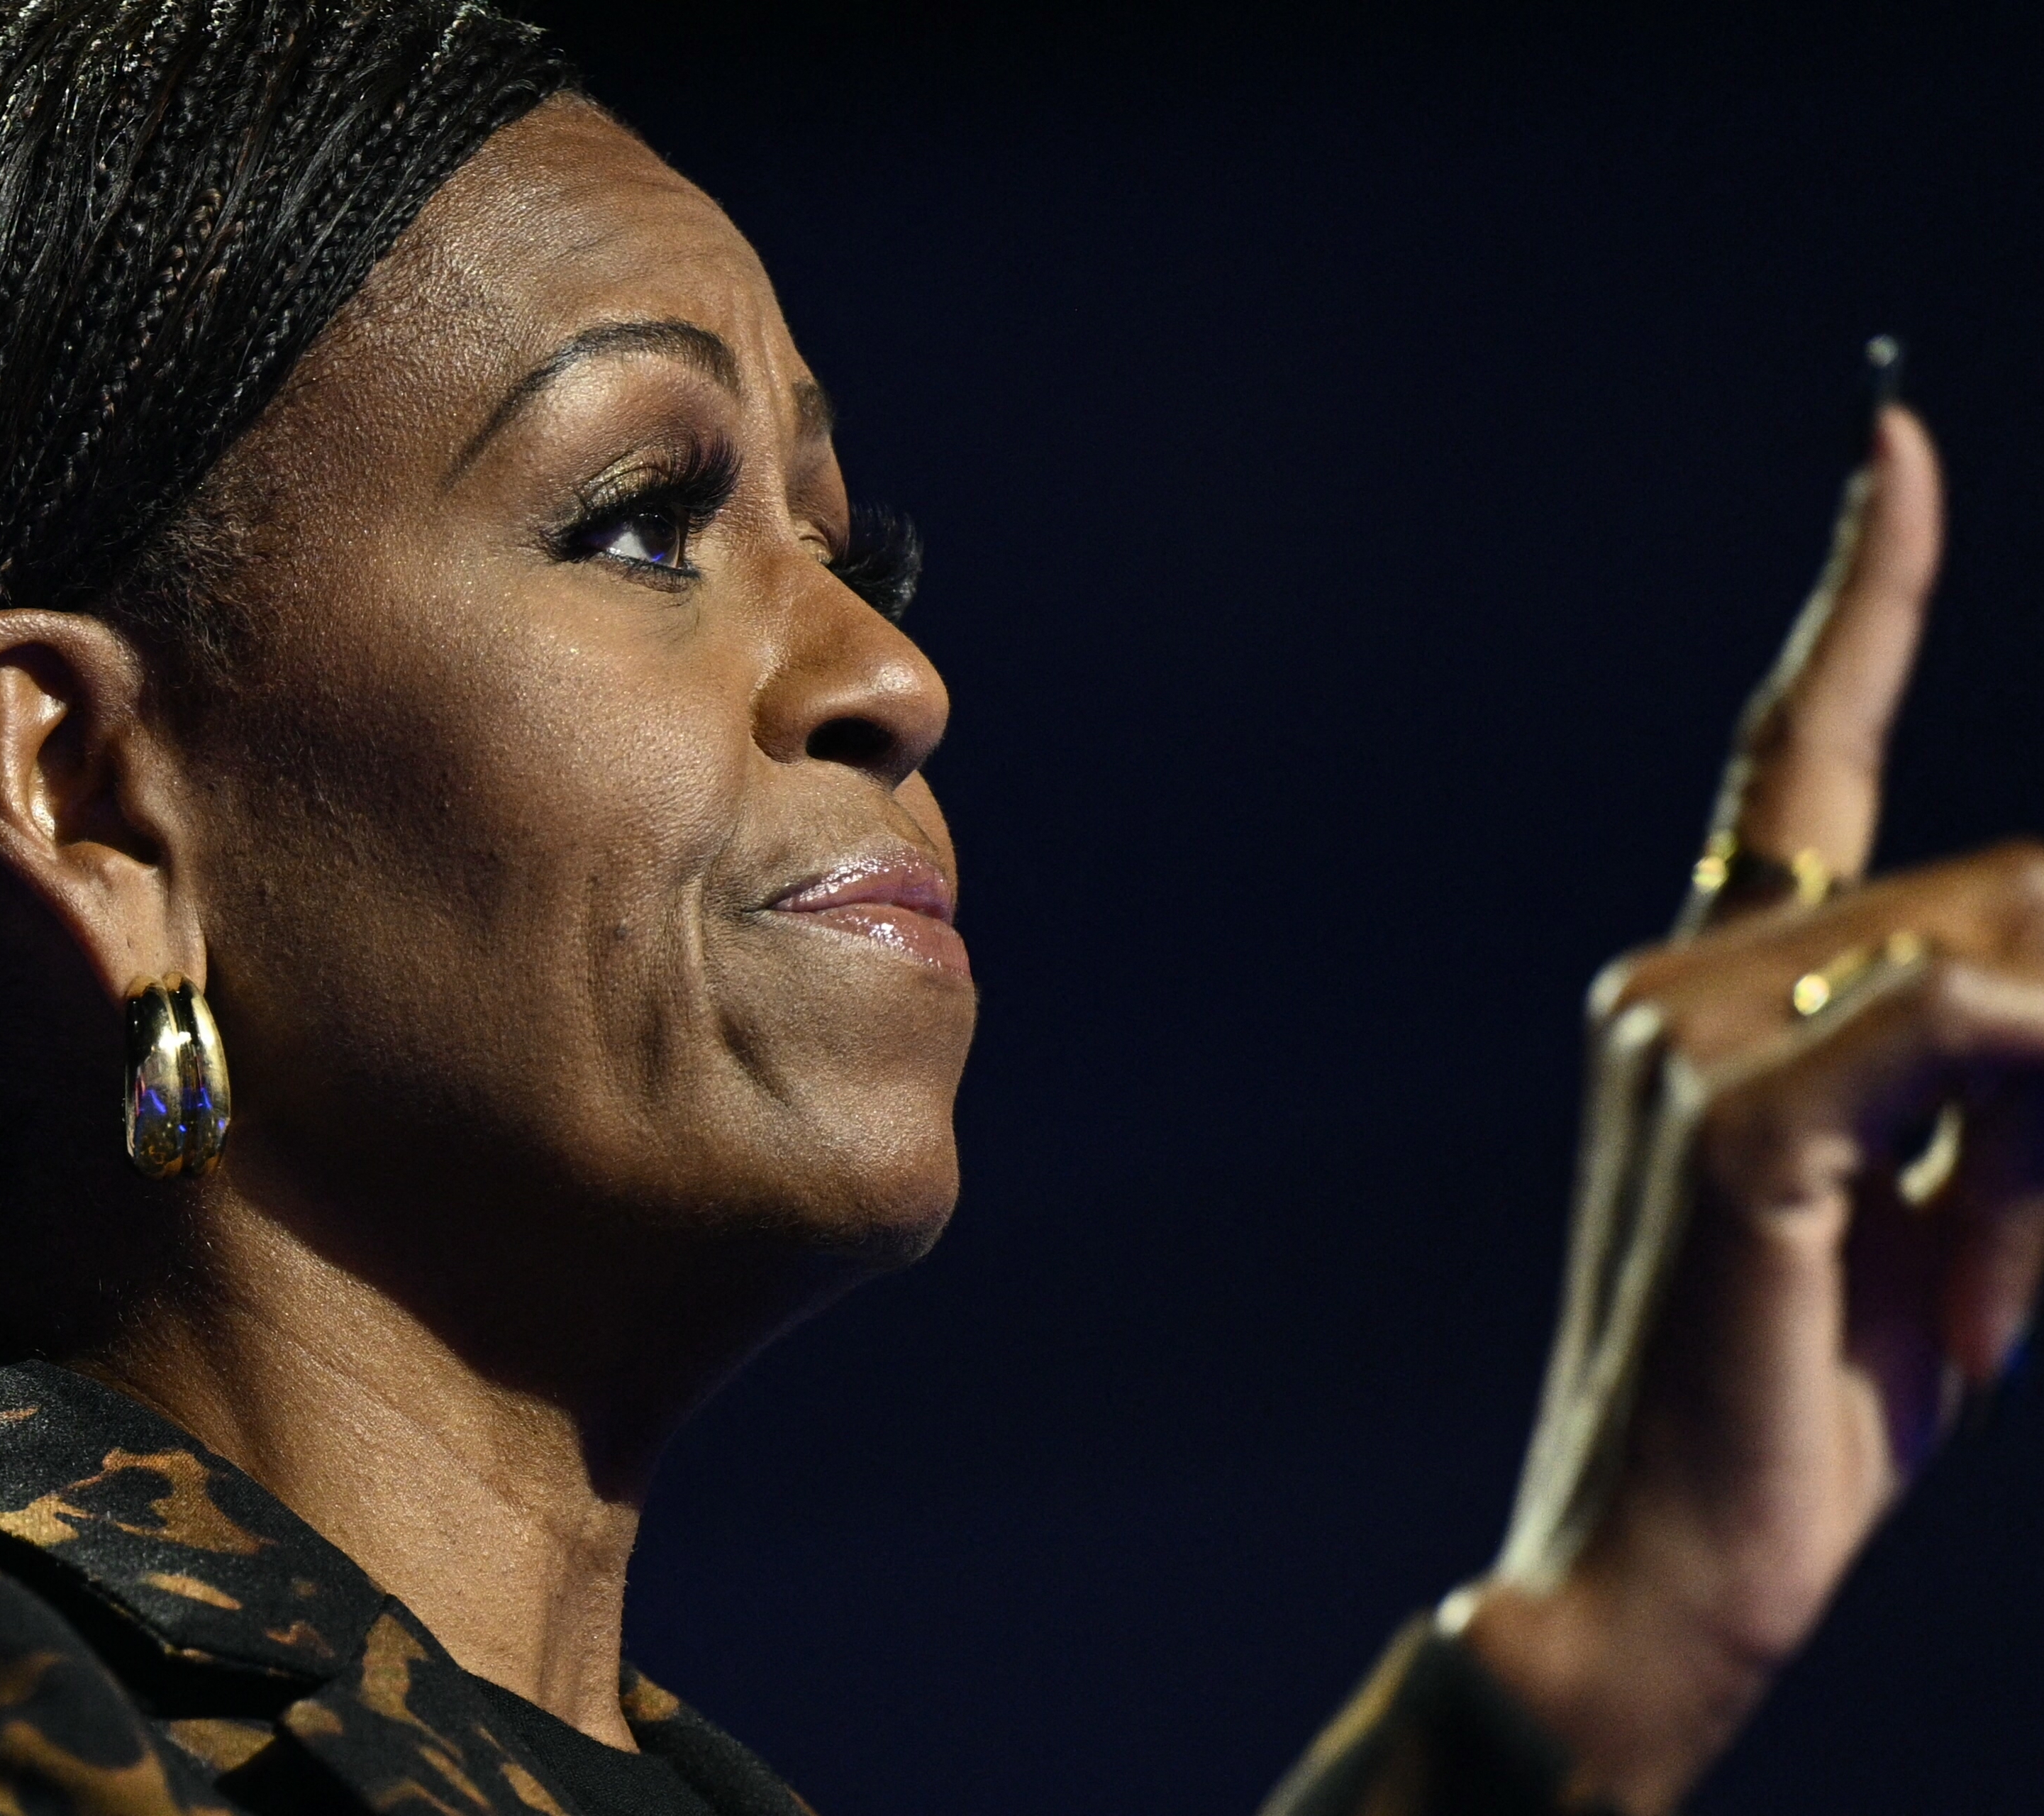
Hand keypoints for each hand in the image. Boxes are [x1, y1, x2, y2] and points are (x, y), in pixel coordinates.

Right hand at [1464, 406, 2043, 1813]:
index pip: (1796, 753)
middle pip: (1995, 890)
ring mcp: (1680, 1036)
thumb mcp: (1962, 1226)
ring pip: (2000, 950)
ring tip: (2017, 1233)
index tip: (1894, 442)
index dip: (1865, 596)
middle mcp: (1671, 978)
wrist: (1654, 1582)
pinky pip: (1967, 1029)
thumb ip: (2022, 1089)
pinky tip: (2027, 1177)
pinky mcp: (1733, 1117)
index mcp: (1704, 991)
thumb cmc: (1808, 1410)